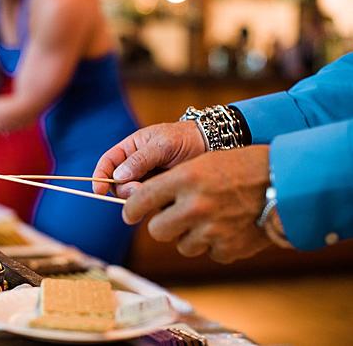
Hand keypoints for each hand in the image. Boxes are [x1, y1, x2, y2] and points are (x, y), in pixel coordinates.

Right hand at [93, 122, 205, 197]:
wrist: (213, 146)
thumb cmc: (185, 139)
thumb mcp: (162, 144)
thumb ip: (140, 159)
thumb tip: (117, 177)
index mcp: (130, 148)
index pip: (107, 163)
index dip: (99, 177)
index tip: (98, 191)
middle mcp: (135, 166)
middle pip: (116, 184)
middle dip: (123, 189)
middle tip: (137, 189)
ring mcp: (147, 181)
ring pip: (132, 196)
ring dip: (138, 197)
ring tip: (155, 190)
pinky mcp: (160, 194)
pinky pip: (149, 203)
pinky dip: (152, 203)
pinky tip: (166, 196)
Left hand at [123, 145, 272, 263]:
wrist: (285, 181)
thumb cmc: (241, 167)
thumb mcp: (202, 163)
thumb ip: (172, 183)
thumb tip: (143, 203)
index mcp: (186, 178)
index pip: (141, 200)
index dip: (131, 209)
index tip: (129, 213)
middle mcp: (195, 206)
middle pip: (157, 230)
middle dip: (162, 225)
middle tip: (172, 218)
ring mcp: (212, 230)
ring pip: (182, 245)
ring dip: (190, 235)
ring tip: (209, 218)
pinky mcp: (229, 249)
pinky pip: (209, 253)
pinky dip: (215, 244)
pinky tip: (228, 227)